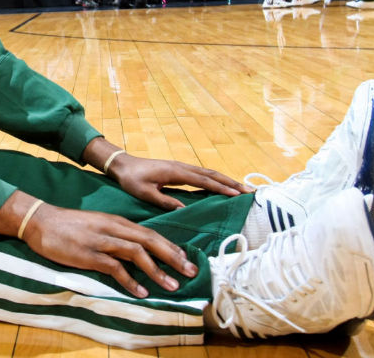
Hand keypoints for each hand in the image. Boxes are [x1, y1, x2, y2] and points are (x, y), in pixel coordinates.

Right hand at [23, 203, 197, 296]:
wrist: (41, 221)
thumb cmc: (70, 225)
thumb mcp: (98, 224)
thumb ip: (117, 234)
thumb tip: (137, 250)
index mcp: (117, 221)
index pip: (151, 234)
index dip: (171, 247)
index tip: (186, 260)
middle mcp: (113, 229)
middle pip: (151, 241)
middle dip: (173, 257)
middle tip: (191, 272)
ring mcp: (102, 241)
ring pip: (138, 254)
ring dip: (157, 271)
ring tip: (171, 286)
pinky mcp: (89, 254)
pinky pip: (115, 268)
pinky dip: (131, 281)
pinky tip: (141, 292)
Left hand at [107, 155, 251, 209]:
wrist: (123, 165)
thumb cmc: (132, 180)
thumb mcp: (145, 193)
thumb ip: (164, 200)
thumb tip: (184, 209)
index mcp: (176, 172)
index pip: (203, 181)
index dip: (221, 188)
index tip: (237, 195)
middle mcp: (182, 167)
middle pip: (212, 174)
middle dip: (231, 183)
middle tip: (250, 191)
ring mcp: (181, 167)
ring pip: (209, 173)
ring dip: (226, 180)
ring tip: (242, 188)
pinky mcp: (179, 170)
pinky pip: (202, 174)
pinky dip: (215, 179)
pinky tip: (222, 185)